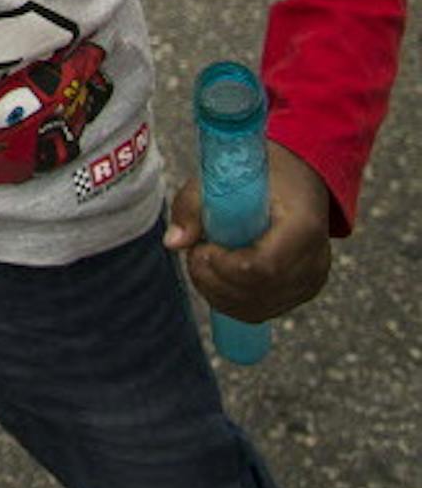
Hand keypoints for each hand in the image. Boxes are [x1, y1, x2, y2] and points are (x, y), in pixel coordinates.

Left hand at [164, 141, 333, 322]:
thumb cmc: (258, 176)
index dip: (224, 266)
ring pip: (257, 308)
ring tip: (203, 262)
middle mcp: (315, 260)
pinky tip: (214, 278)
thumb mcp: (221, 178)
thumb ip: (192, 207)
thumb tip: (172, 242)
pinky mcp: (302, 292)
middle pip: (258, 292)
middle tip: (195, 253)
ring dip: (217, 292)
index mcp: (303, 227)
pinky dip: (229, 301)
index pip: (263, 267)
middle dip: (214, 280)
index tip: (202, 247)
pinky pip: (261, 310)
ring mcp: (311, 281)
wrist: (297, 178)